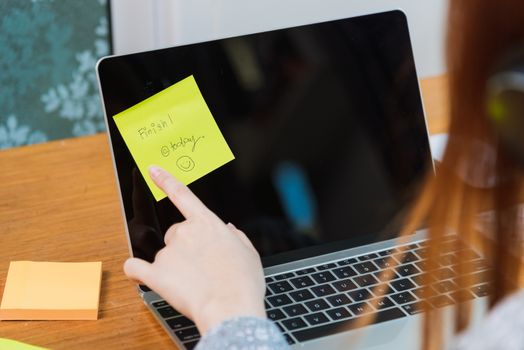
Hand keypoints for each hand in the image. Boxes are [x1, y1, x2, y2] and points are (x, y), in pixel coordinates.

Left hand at [123, 166, 265, 333]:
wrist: (231, 307)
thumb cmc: (243, 282)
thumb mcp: (248, 252)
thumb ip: (235, 237)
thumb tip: (227, 229)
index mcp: (207, 223)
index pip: (182, 194)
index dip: (165, 180)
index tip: (153, 170)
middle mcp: (184, 232)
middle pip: (175, 232)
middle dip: (184, 246)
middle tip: (200, 267)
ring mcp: (168, 252)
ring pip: (164, 254)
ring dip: (174, 266)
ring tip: (193, 284)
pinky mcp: (155, 274)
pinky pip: (136, 267)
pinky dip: (136, 271)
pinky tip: (140, 274)